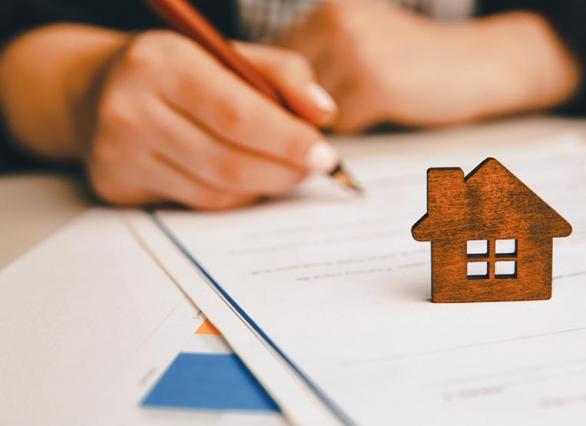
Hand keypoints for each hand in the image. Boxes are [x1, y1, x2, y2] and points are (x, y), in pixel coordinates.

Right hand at [81, 30, 338, 208]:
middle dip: (284, 170)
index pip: (237, 114)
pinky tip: (249, 179)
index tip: (325, 155)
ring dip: (264, 186)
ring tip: (285, 169)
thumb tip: (324, 114)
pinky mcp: (118, 186)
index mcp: (163, 63)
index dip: (287, 140)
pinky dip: (235, 196)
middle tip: (313, 167)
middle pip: (229, 161)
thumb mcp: (227, 53)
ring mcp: (119, 154)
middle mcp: (131, 109)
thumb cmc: (178, 70)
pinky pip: (198, 205)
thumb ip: (284, 75)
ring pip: (216, 191)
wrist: (93, 88)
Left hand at [279, 0, 579, 132]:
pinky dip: (359, 125)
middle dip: (305, 105)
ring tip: (371, 98)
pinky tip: (386, 106)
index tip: (305, 101)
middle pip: (289, 86)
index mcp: (331, 6)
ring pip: (312, 107)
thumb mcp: (362, 37)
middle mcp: (338, 20)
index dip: (287, 88)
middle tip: (343, 104)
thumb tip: (269, 98)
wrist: (477, 63)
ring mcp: (357, 50)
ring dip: (334, 116)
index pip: (277, 58)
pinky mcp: (376, 84)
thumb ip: (318, 55)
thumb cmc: (415, 59)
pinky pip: (342, 124)